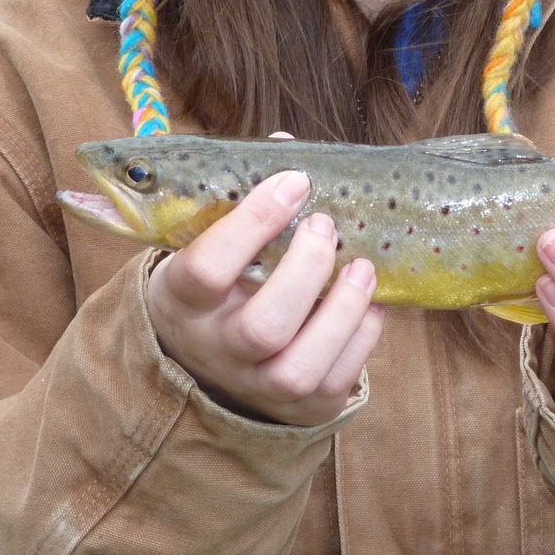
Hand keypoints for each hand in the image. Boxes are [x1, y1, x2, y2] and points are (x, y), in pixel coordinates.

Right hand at [146, 165, 383, 426]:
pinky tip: (369, 303)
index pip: (207, 268)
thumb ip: (246, 196)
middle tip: (326, 226)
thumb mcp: (210, 242)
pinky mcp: (302, 407)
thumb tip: (289, 147)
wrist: (206, 363)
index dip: (253, 222)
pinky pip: (337, 382)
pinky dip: (362, 338)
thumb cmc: (219, 283)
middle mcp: (217, 350)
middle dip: (307, 270)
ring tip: (362, 266)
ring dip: (343, 310)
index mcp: (185, 300)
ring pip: (299, 367)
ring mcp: (258, 386)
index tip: (293, 181)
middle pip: (263, 326)